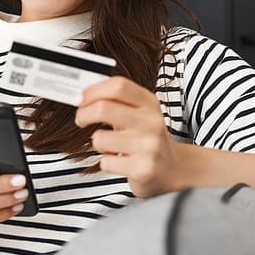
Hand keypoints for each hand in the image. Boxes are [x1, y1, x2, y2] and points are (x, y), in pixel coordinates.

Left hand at [76, 76, 181, 197]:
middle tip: (81, 119)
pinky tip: (120, 161)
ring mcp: (149, 146)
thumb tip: (83, 96)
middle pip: (104, 108)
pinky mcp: (143, 169)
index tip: (82, 98)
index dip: (93, 90)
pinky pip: (106, 162)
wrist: (172, 168)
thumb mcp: (140, 113)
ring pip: (100, 138)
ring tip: (110, 146)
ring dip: (98, 143)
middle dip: (84, 114)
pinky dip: (107, 162)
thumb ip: (116, 101)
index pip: (118, 86)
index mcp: (150, 104)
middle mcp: (151, 122)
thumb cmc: (148, 139)